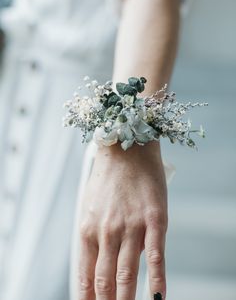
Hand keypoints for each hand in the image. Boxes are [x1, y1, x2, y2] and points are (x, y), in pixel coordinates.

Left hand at [77, 141, 167, 299]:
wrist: (126, 147)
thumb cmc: (108, 178)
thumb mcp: (91, 206)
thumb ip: (97, 235)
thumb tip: (110, 262)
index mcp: (88, 228)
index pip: (85, 275)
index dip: (88, 298)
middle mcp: (107, 230)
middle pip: (105, 279)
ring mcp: (131, 226)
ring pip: (127, 273)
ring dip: (127, 299)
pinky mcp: (155, 219)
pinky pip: (156, 255)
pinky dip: (156, 280)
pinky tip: (158, 297)